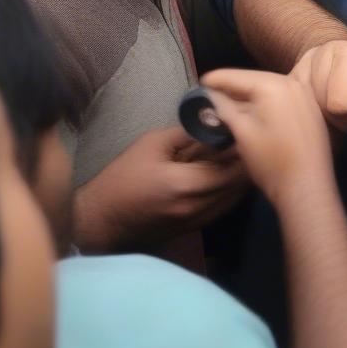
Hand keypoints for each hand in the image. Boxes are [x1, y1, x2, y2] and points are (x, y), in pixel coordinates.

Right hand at [74, 125, 247, 251]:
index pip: (233, 166)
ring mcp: (199, 220)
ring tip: (235, 155)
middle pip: (239, 182)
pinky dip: (230, 189)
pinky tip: (224, 174)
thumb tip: (214, 120)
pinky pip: (225, 206)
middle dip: (245, 160)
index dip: (242, 147)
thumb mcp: (153, 144)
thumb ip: (188, 133)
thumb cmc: (123, 177)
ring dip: (240, 176)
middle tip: (242, 140)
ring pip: (236, 196)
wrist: (102, 219)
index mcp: (187, 184)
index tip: (241, 129)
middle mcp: (198, 206)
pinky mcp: (196, 227)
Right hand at [201, 68, 333, 208]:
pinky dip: (266, 103)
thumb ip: (223, 108)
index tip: (199, 83)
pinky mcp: (311, 110)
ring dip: (248, 96)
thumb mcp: (241, 132)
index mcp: (274, 85)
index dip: (216, 80)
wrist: (307, 187)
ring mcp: (306, 96)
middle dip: (232, 88)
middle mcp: (293, 84)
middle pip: (254, 80)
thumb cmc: (271, 161)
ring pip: (269, 89)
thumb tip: (209, 95)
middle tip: (211, 95)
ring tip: (227, 104)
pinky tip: (252, 113)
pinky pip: (283, 99)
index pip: (237, 77)